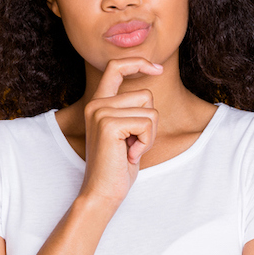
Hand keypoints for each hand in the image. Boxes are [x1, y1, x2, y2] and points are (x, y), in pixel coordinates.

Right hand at [79, 57, 162, 205]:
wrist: (102, 192)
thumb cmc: (118, 165)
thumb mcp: (127, 132)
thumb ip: (132, 110)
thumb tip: (150, 87)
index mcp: (98, 103)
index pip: (116, 67)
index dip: (138, 62)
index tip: (157, 68)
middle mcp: (96, 104)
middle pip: (146, 95)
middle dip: (150, 123)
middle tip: (133, 144)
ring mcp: (101, 112)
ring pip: (150, 111)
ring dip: (149, 135)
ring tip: (130, 150)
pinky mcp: (109, 124)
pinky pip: (148, 124)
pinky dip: (146, 142)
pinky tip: (130, 155)